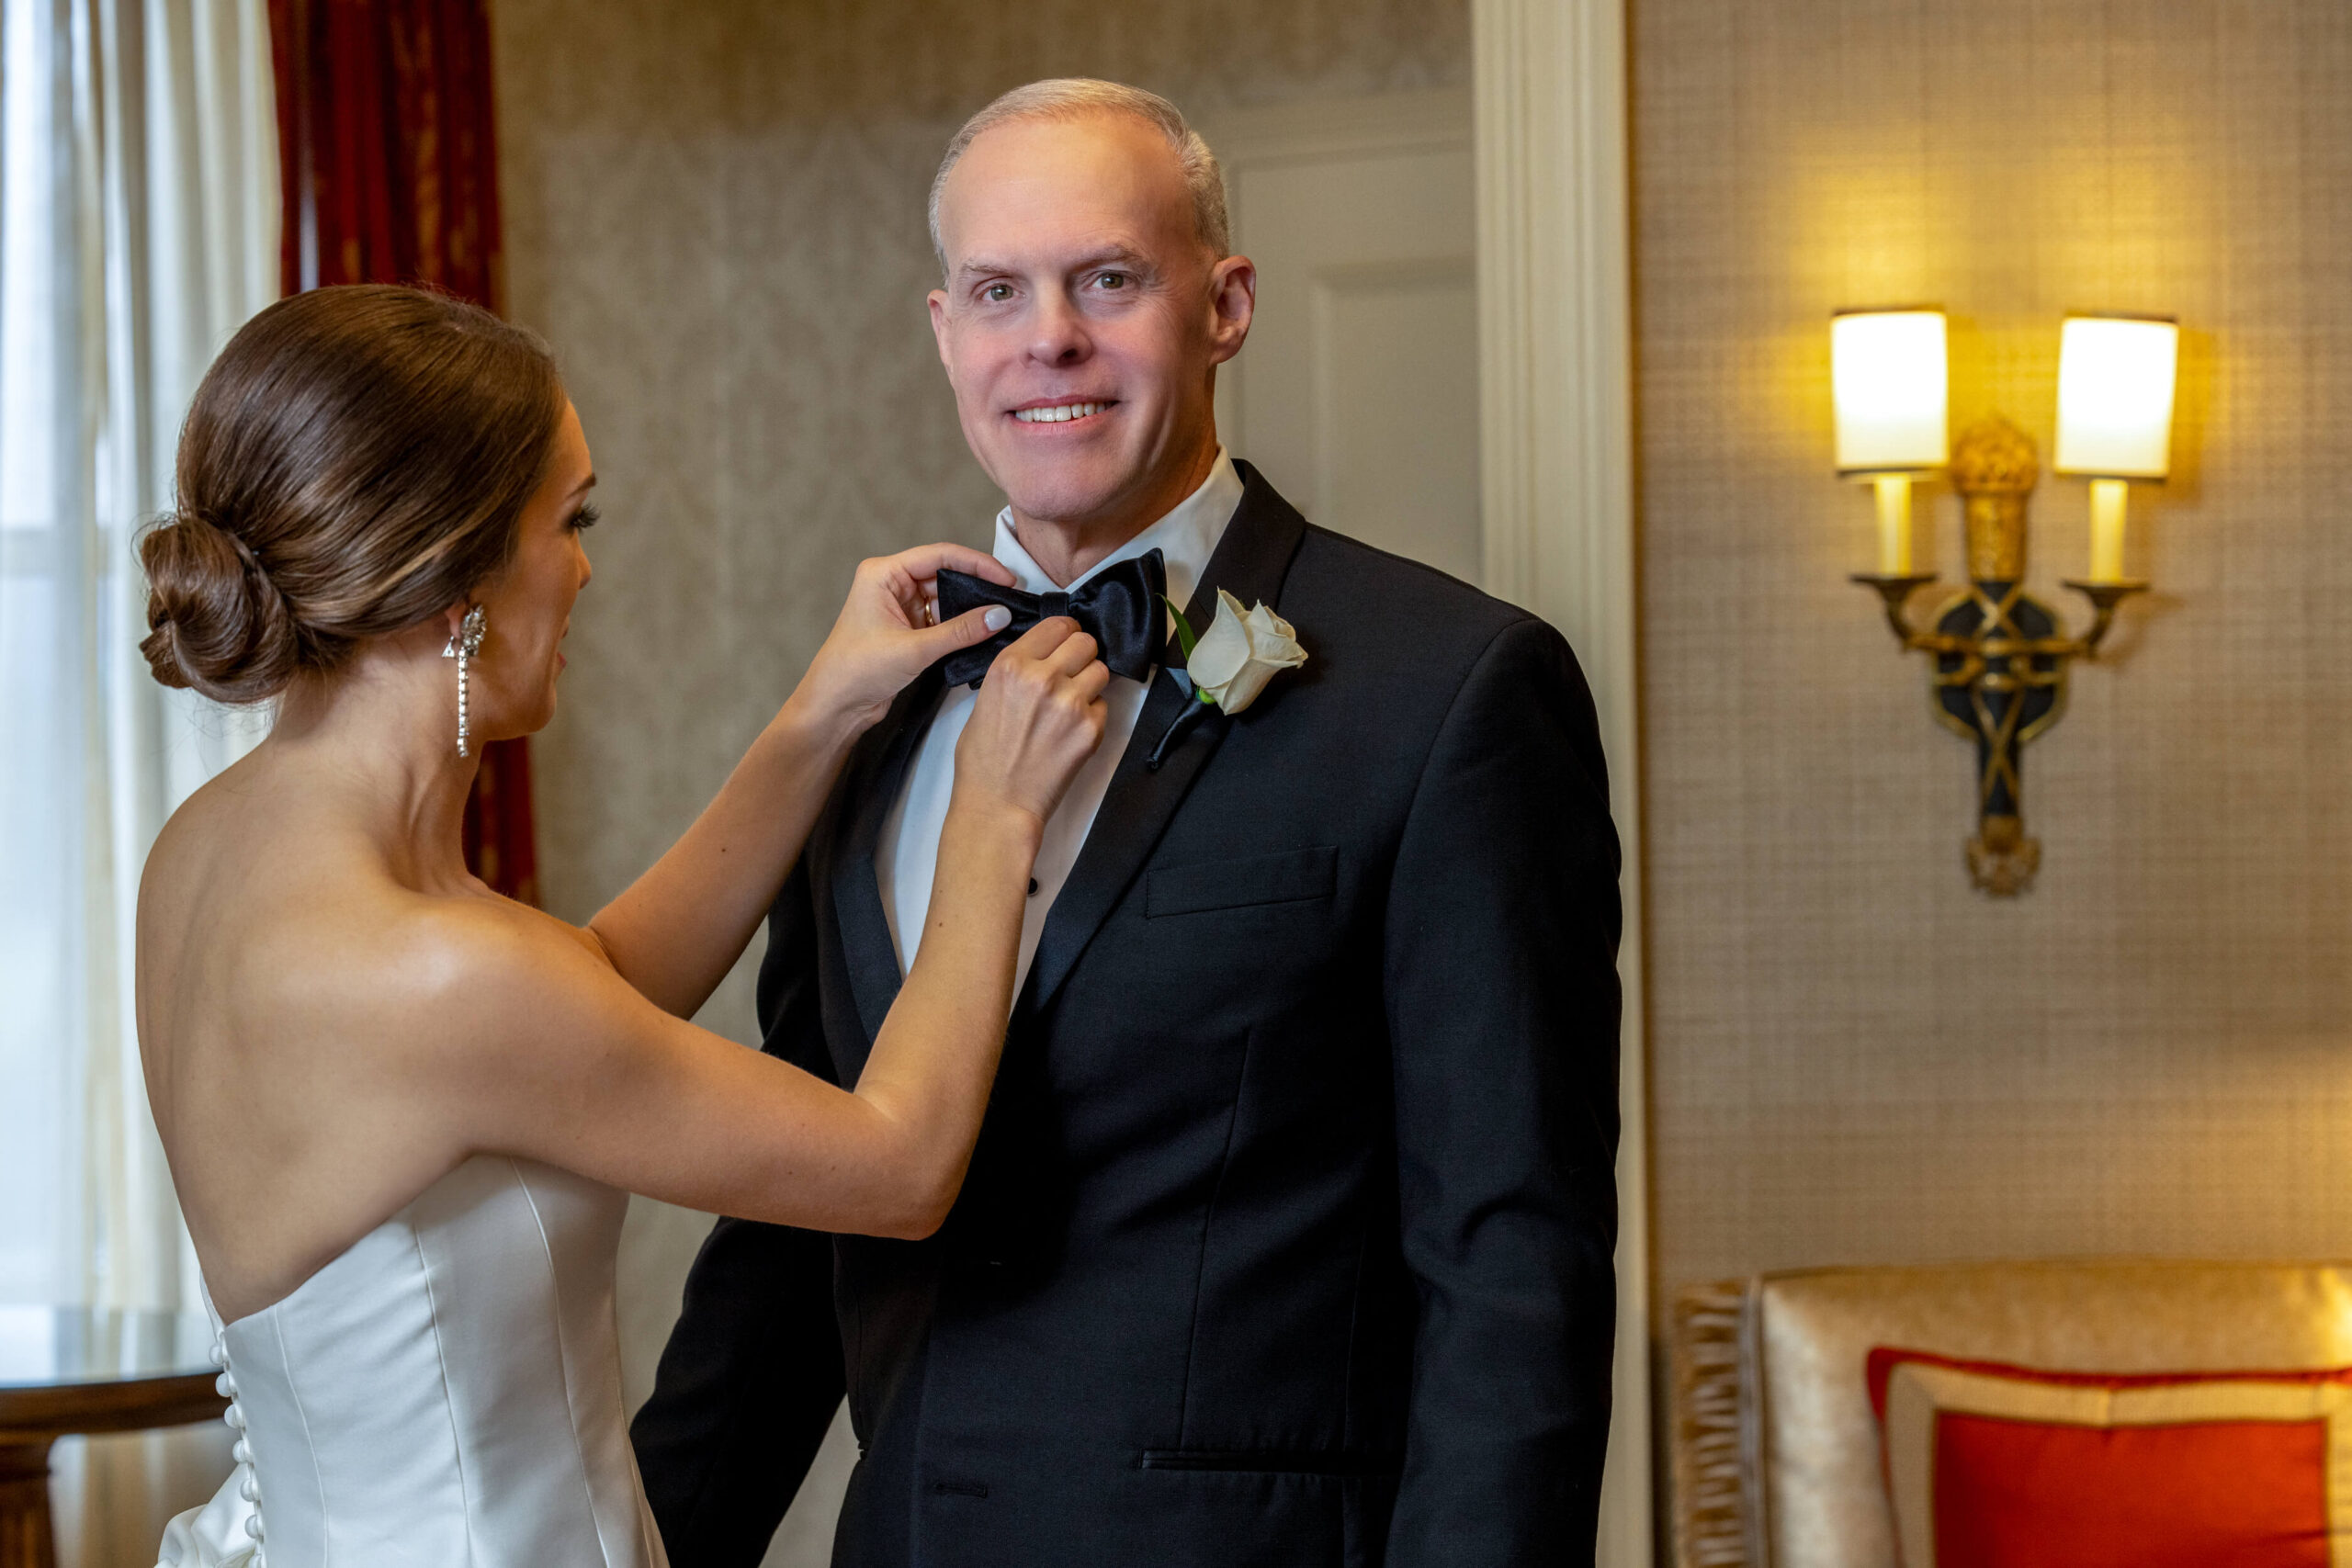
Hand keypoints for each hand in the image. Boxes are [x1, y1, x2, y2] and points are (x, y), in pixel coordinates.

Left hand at [800, 544, 1017, 729]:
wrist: (835, 706)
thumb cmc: (857, 671)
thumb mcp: (914, 649)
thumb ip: (960, 631)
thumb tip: (1000, 615)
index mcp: (883, 574)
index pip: (939, 556)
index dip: (977, 564)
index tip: (1007, 578)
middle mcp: (891, 584)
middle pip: (945, 574)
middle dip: (977, 586)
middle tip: (1011, 598)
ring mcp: (900, 607)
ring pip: (946, 598)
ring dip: (971, 608)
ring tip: (1002, 616)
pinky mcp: (908, 629)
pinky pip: (942, 619)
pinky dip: (961, 625)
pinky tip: (983, 631)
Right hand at [952, 619, 1110, 828]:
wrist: (998, 804)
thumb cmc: (983, 760)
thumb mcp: (985, 699)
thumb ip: (1016, 673)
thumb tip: (1041, 660)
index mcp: (1011, 664)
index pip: (1057, 625)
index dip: (1065, 633)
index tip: (1066, 641)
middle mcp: (1043, 677)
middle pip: (1085, 642)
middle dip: (1082, 654)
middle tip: (1073, 671)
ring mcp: (1071, 702)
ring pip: (1101, 670)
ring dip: (1091, 682)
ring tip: (1073, 702)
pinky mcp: (1091, 728)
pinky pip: (1105, 705)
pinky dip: (1093, 714)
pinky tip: (1072, 730)